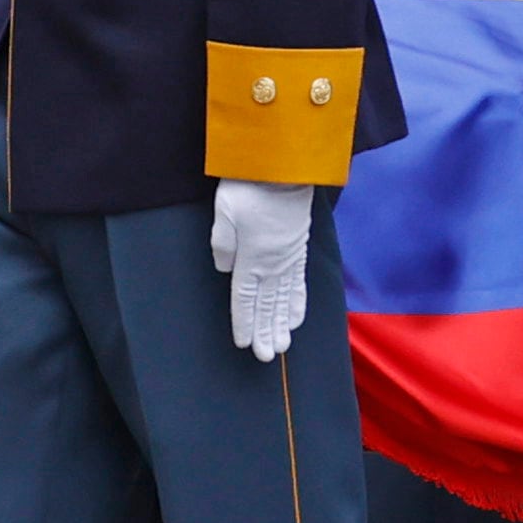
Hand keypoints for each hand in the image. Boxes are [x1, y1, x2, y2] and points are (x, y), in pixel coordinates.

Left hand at [209, 179, 314, 362]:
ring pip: (284, 299)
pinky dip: (297, 302)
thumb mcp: (224, 212)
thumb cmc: (249, 186)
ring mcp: (289, 257)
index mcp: (251, 258)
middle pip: (268, 305)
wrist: (284, 166)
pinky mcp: (299, 248)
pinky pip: (299, 282)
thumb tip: (224, 269)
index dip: (245, 323)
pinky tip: (296, 316)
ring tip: (282, 345)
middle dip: (266, 332)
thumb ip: (222, 244)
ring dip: (282, 323)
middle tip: (267, 356)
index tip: (245, 344)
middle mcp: (273, 264)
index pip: (246, 299)